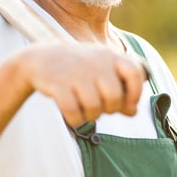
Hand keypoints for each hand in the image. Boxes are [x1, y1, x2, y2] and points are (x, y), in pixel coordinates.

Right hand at [16, 43, 146, 126]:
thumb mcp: (102, 73)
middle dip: (110, 109)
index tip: (127, 104)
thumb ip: (120, 90)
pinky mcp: (57, 84)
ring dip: (91, 116)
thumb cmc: (79, 70)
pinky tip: (73, 115)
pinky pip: (73, 112)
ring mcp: (76, 72)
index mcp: (110, 56)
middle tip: (101, 107)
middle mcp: (95, 61)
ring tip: (85, 110)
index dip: (135, 93)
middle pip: (114, 97)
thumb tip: (133, 112)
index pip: (135, 73)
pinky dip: (75, 120)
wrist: (40, 60)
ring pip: (94, 107)